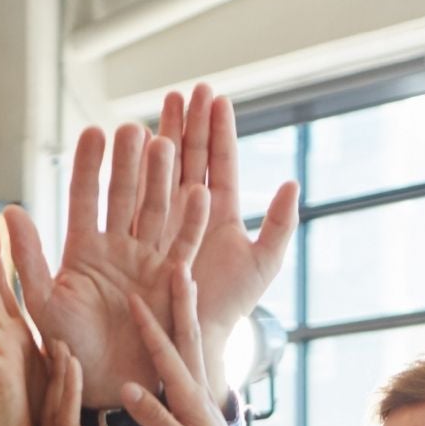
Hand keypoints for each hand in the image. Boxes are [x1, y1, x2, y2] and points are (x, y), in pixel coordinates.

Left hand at [0, 345, 122, 425]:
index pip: (64, 425)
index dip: (67, 389)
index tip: (70, 355)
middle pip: (53, 415)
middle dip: (57, 377)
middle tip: (58, 339)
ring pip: (49, 425)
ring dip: (54, 391)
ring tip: (57, 362)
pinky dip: (54, 416)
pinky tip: (56, 406)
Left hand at [4, 124, 192, 406]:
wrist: (106, 386)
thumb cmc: (69, 348)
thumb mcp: (42, 301)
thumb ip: (28, 257)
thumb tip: (9, 210)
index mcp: (83, 248)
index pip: (85, 197)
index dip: (88, 166)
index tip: (93, 132)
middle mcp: (117, 248)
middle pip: (124, 195)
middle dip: (128, 163)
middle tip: (133, 128)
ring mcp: (146, 261)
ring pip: (155, 212)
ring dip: (160, 180)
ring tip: (165, 144)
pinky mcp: (172, 281)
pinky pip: (184, 247)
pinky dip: (192, 223)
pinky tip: (200, 194)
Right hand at [118, 265, 268, 425]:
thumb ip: (156, 419)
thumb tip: (130, 387)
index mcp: (189, 397)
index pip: (166, 353)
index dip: (149, 324)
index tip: (133, 295)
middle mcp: (197, 388)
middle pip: (188, 334)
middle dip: (181, 299)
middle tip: (178, 264)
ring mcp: (200, 395)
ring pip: (192, 344)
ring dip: (186, 312)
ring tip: (184, 284)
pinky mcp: (200, 405)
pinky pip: (190, 363)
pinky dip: (184, 339)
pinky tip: (181, 333)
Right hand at [162, 83, 298, 378]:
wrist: (194, 337)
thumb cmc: (231, 305)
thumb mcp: (264, 263)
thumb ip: (280, 224)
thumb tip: (291, 182)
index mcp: (220, 211)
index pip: (220, 161)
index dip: (219, 129)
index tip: (216, 97)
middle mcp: (191, 210)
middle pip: (191, 156)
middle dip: (189, 121)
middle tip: (187, 89)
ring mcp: (163, 218)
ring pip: (163, 169)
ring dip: (164, 134)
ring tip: (164, 103)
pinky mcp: (139, 232)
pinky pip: (136, 194)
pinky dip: (135, 167)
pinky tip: (133, 141)